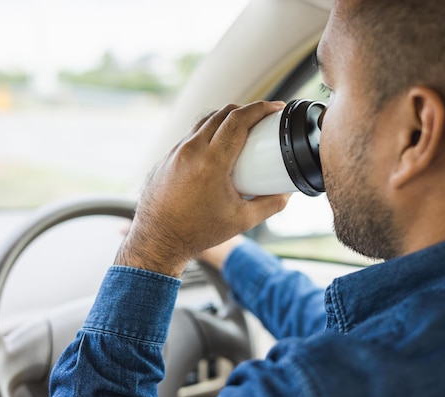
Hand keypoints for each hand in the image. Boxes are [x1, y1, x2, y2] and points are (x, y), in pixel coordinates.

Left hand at [116, 101, 289, 276]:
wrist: (157, 241)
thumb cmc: (197, 232)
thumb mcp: (242, 221)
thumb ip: (270, 205)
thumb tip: (287, 193)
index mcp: (211, 162)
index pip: (238, 120)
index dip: (260, 109)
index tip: (275, 108)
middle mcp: (190, 151)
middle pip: (222, 113)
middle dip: (246, 110)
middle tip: (263, 117)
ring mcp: (175, 153)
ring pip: (203, 121)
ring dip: (225, 118)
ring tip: (242, 127)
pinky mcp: (166, 159)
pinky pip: (190, 136)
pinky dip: (207, 132)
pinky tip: (217, 144)